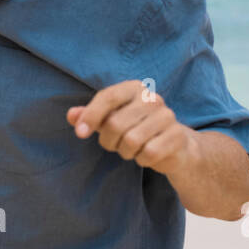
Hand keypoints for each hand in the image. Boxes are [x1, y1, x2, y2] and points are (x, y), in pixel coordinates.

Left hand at [66, 80, 198, 175]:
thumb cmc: (137, 128)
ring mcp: (167, 116)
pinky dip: (142, 159)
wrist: (175, 145)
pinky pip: (148, 153)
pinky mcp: (177, 136)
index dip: (90, 116)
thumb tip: (71, 115)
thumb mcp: (110, 119)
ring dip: (125, 152)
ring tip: (132, 149)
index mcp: (135, 88)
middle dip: (108, 141)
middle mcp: (152, 98)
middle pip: (115, 123)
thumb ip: (90, 116)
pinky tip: (146, 155)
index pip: (107, 97)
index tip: (80, 133)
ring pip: (131, 141)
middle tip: (114, 145)